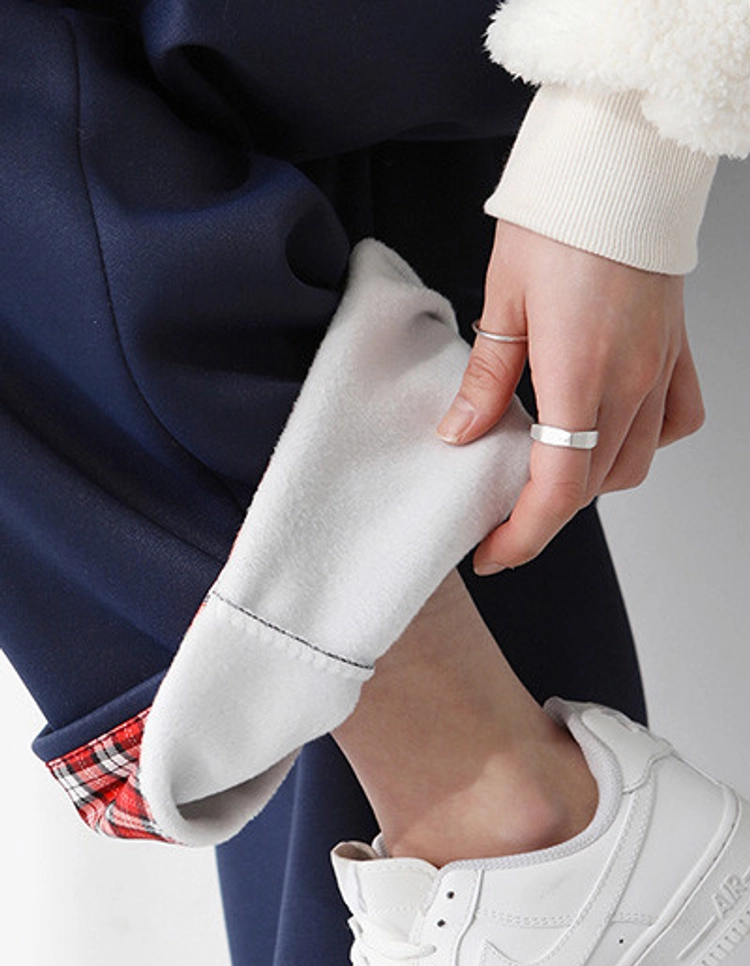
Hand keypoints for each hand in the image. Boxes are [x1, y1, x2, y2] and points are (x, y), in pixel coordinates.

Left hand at [436, 221, 704, 572]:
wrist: (620, 161)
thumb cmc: (560, 218)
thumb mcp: (502, 301)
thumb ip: (486, 381)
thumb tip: (461, 436)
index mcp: (580, 373)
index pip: (558, 488)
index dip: (523, 535)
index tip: (491, 552)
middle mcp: (631, 382)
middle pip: (591, 486)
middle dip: (544, 515)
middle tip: (501, 516)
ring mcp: (661, 370)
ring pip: (633, 466)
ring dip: (587, 485)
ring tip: (544, 474)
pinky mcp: (677, 353)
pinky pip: (675, 424)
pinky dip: (643, 445)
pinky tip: (609, 434)